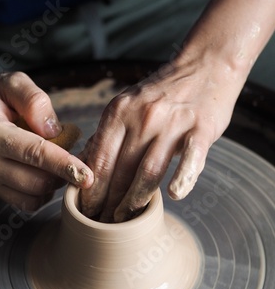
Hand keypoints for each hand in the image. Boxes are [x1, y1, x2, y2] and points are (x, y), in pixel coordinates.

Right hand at [0, 71, 92, 209]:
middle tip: (73, 158)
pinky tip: (38, 173)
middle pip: (37, 182)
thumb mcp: (10, 82)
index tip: (88, 176)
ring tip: (54, 164)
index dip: (64, 165)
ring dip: (52, 185)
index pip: (34, 153)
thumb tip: (55, 131)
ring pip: (31, 198)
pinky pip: (21, 202)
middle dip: (62, 174)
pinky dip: (38, 193)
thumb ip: (34, 100)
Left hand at [80, 56, 243, 222]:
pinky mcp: (201, 129)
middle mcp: (143, 116)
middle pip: (121, 170)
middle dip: (109, 201)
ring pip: (149, 170)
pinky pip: (191, 158)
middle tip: (103, 222)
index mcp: (120, 111)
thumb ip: (107, 133)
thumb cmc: (161, 92)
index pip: (100, 159)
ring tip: (126, 219)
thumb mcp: (126, 104)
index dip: (91, 189)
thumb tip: (84, 162)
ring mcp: (173, 122)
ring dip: (135, 200)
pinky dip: (183, 178)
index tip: (85, 209)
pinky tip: (175, 195)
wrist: (205, 66)